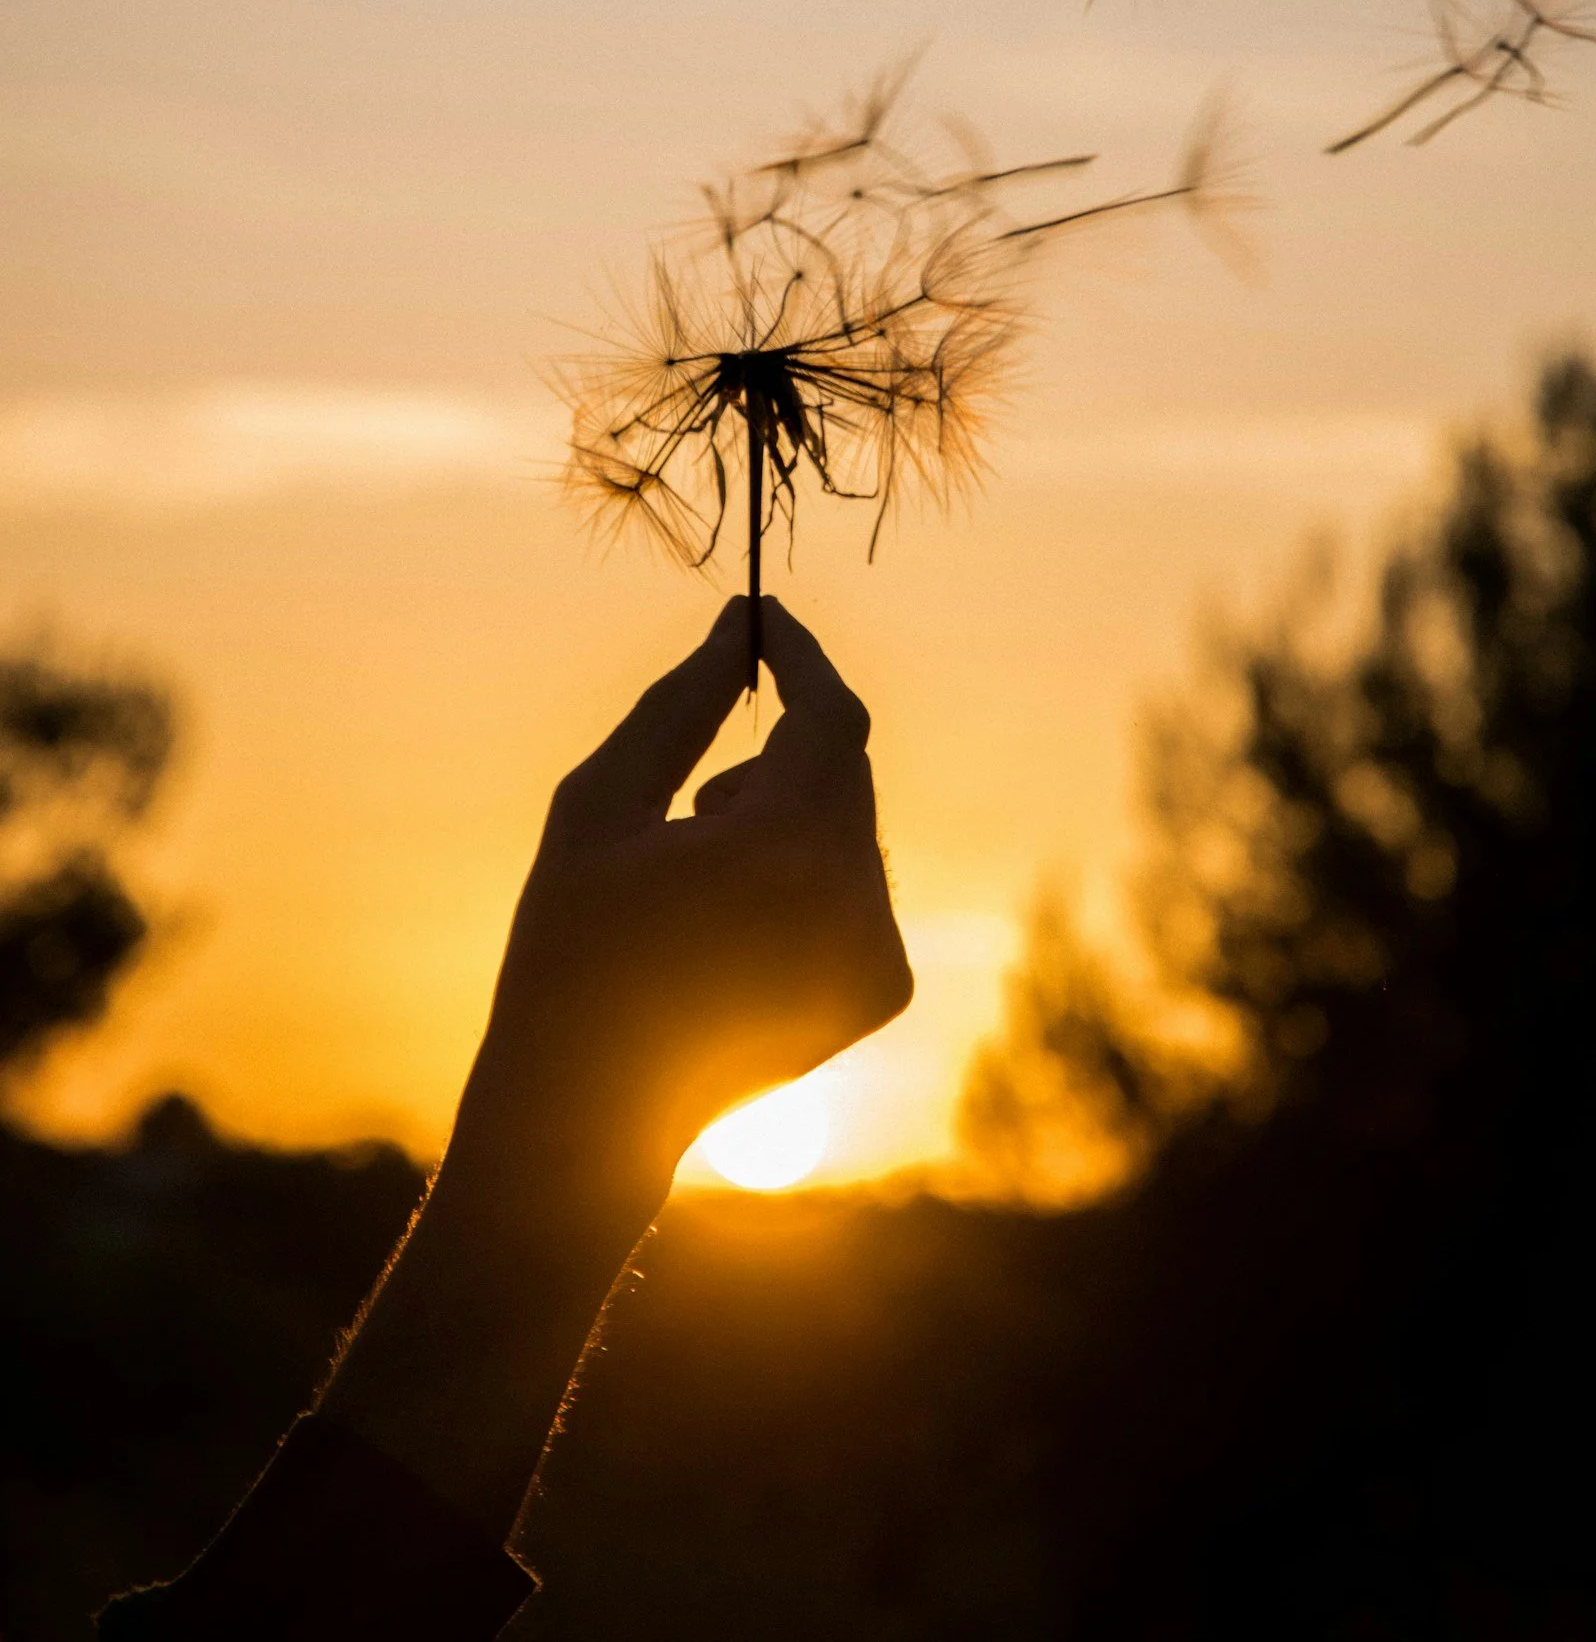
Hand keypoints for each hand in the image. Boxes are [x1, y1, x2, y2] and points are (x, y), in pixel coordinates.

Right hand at [444, 593, 912, 1225]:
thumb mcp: (600, 805)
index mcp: (785, 848)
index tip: (761, 618)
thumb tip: (740, 624)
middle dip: (777, 754)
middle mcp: (855, 899)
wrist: (588, 1116)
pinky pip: (860, 881)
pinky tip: (733, 932)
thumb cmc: (570, 947)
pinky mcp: (885, 988)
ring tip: (698, 879)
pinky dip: (808, 873)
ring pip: (851, 821)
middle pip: (844, 766)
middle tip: (689, 810)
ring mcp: (879, 951)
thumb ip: (680, 705)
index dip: (799, 654)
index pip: (828, 712)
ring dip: (787, 814)